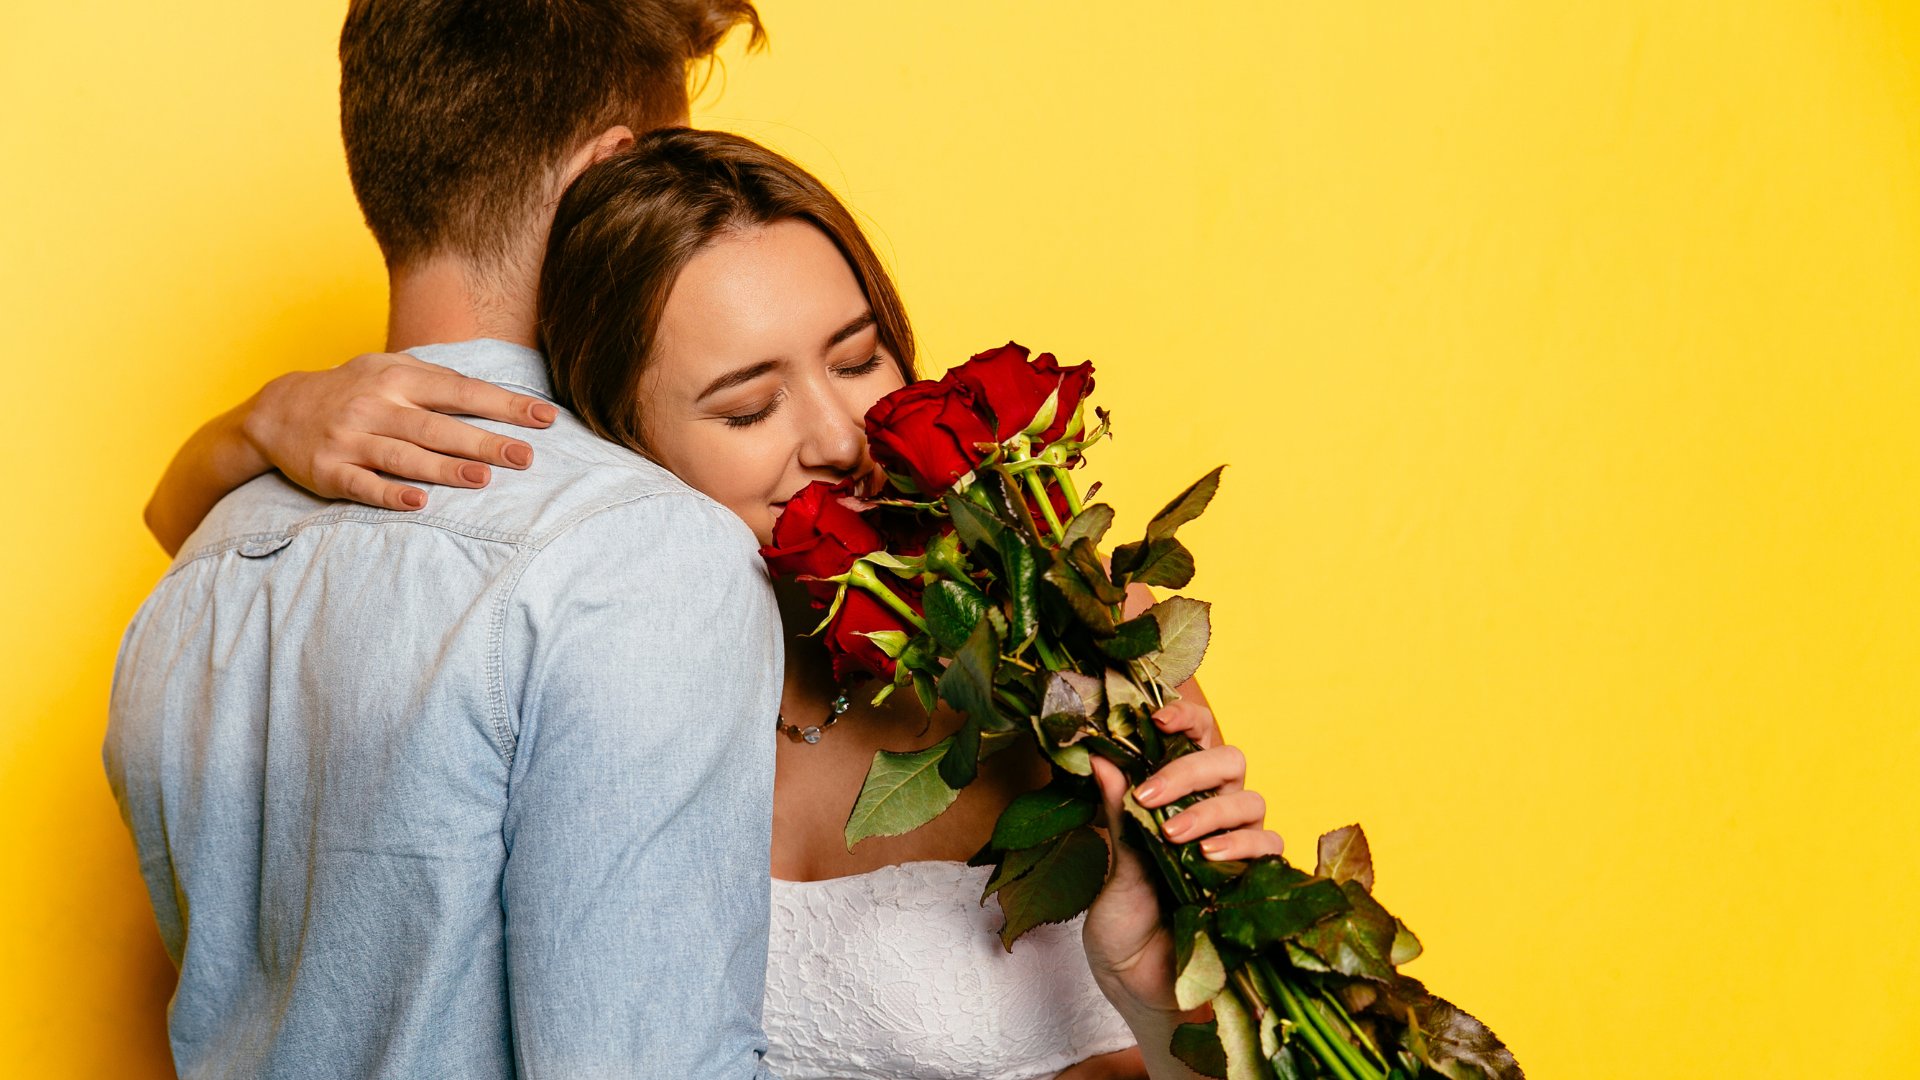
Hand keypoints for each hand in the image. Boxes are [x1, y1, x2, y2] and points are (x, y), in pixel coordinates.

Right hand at [241, 352, 555, 510]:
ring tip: (483, 478)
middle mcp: (376, 406)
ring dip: (444, 469)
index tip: (545, 418)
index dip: (504, 405)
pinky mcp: (330, 472)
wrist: (276, 411)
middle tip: (524, 456)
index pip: (461, 391)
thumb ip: (438, 378)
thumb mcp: (389, 368)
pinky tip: (419, 502)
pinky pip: (364, 485)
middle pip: (438, 427)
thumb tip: (494, 392)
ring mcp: (352, 439)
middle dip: (484, 441)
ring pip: (405, 456)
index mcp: (398, 379)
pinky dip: (390, 494)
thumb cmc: (352, 389)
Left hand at [1083, 702, 1282, 1020]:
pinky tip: (1210, 859)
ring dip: (1211, 811)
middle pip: (1229, 760)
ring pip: (1250, 800)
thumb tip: (1100, 756)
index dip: (1183, 718)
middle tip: (1151, 795)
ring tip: (1174, 837)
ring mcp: (1237, 845)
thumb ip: (1118, 815)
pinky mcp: (1258, 881)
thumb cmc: (1123, 927)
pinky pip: (1268, 846)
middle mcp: (1210, 813)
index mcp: (1174, 798)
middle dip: (1191, 769)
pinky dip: (1241, 845)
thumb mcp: (1113, 868)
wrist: (1140, 988)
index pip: (1193, 738)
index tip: (1154, 719)